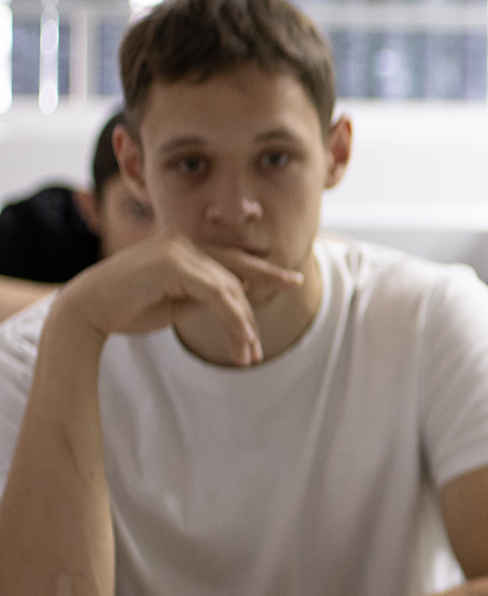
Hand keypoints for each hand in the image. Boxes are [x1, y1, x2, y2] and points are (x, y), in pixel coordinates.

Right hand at [56, 233, 303, 364]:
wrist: (86, 312)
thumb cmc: (128, 308)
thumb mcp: (178, 301)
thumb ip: (205, 294)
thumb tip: (238, 299)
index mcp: (184, 246)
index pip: (233, 259)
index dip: (265, 272)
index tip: (294, 281)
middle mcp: (183, 241)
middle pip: (235, 277)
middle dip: (250, 314)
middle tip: (257, 348)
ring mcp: (177, 248)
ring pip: (229, 289)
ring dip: (242, 325)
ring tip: (247, 355)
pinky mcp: (172, 263)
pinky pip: (217, 293)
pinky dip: (232, 319)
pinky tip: (239, 343)